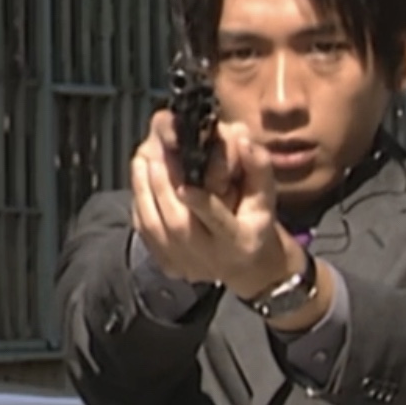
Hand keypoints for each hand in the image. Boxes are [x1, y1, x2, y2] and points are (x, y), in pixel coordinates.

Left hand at [130, 117, 299, 298]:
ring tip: (142, 158)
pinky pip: (144, 232)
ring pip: (154, 228)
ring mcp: (184, 263)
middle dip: (163, 186)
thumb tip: (243, 139)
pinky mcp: (166, 264)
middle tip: (154, 152)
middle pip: (178, 224)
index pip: (218, 221)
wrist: (243, 265)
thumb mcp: (266, 196)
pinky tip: (139, 178)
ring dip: (144, 189)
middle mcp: (210, 257)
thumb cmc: (254, 222)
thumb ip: (258, 167)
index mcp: (239, 240)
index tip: (183, 184)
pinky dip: (139, 202)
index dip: (200, 203)